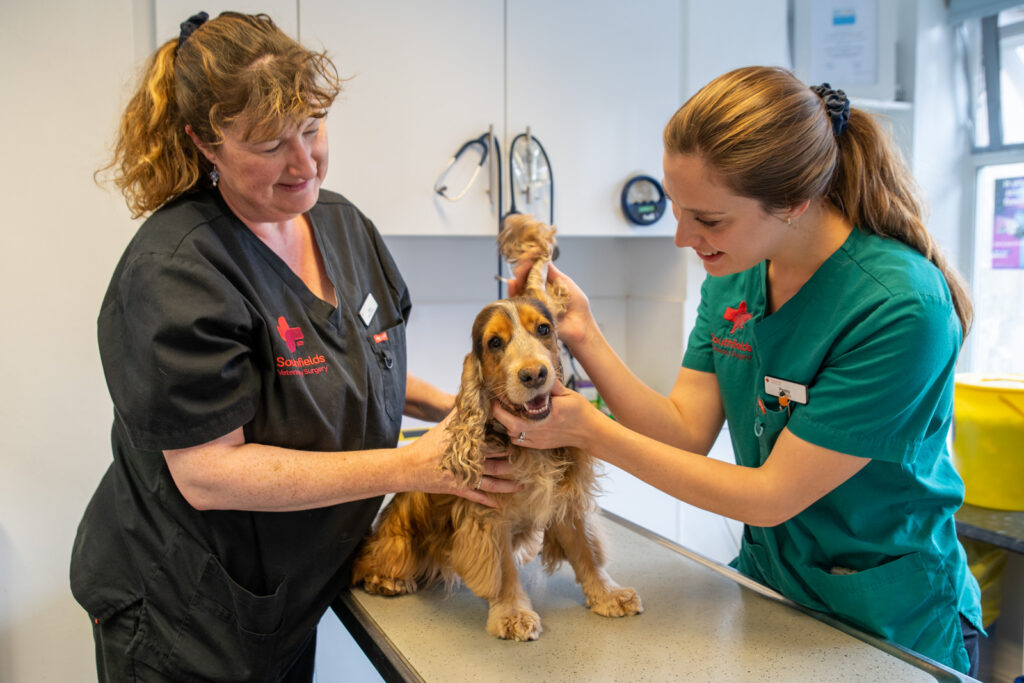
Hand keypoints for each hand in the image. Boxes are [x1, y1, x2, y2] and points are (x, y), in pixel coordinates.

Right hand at [405, 412, 520, 506]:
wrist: (409, 467)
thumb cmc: (427, 445)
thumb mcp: (444, 426)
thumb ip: (459, 413)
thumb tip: (471, 395)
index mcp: (470, 446)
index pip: (495, 445)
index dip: (510, 445)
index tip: (524, 444)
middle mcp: (470, 463)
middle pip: (498, 464)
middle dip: (513, 464)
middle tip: (531, 465)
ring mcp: (465, 478)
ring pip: (492, 483)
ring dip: (508, 485)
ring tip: (523, 486)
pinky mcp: (457, 489)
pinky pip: (476, 496)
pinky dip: (488, 502)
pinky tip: (499, 506)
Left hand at [490, 381, 598, 450]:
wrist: (590, 432)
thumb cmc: (580, 411)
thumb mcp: (567, 393)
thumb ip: (551, 385)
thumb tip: (537, 372)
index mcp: (549, 412)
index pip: (520, 408)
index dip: (505, 402)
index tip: (500, 394)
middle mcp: (541, 428)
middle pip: (510, 425)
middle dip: (499, 414)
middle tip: (497, 403)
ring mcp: (539, 439)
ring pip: (512, 434)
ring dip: (506, 424)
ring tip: (507, 412)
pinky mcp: (539, 445)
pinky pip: (518, 441)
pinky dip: (513, 432)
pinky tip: (517, 422)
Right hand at [507, 261, 594, 350]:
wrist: (581, 326)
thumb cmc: (577, 306)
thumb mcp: (566, 283)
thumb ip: (553, 272)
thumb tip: (544, 257)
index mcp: (546, 287)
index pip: (533, 274)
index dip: (528, 265)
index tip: (527, 258)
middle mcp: (538, 295)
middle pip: (523, 282)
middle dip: (520, 273)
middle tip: (520, 267)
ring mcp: (533, 305)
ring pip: (518, 292)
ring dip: (515, 282)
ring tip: (516, 275)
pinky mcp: (530, 315)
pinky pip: (518, 305)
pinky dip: (513, 294)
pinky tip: (513, 284)